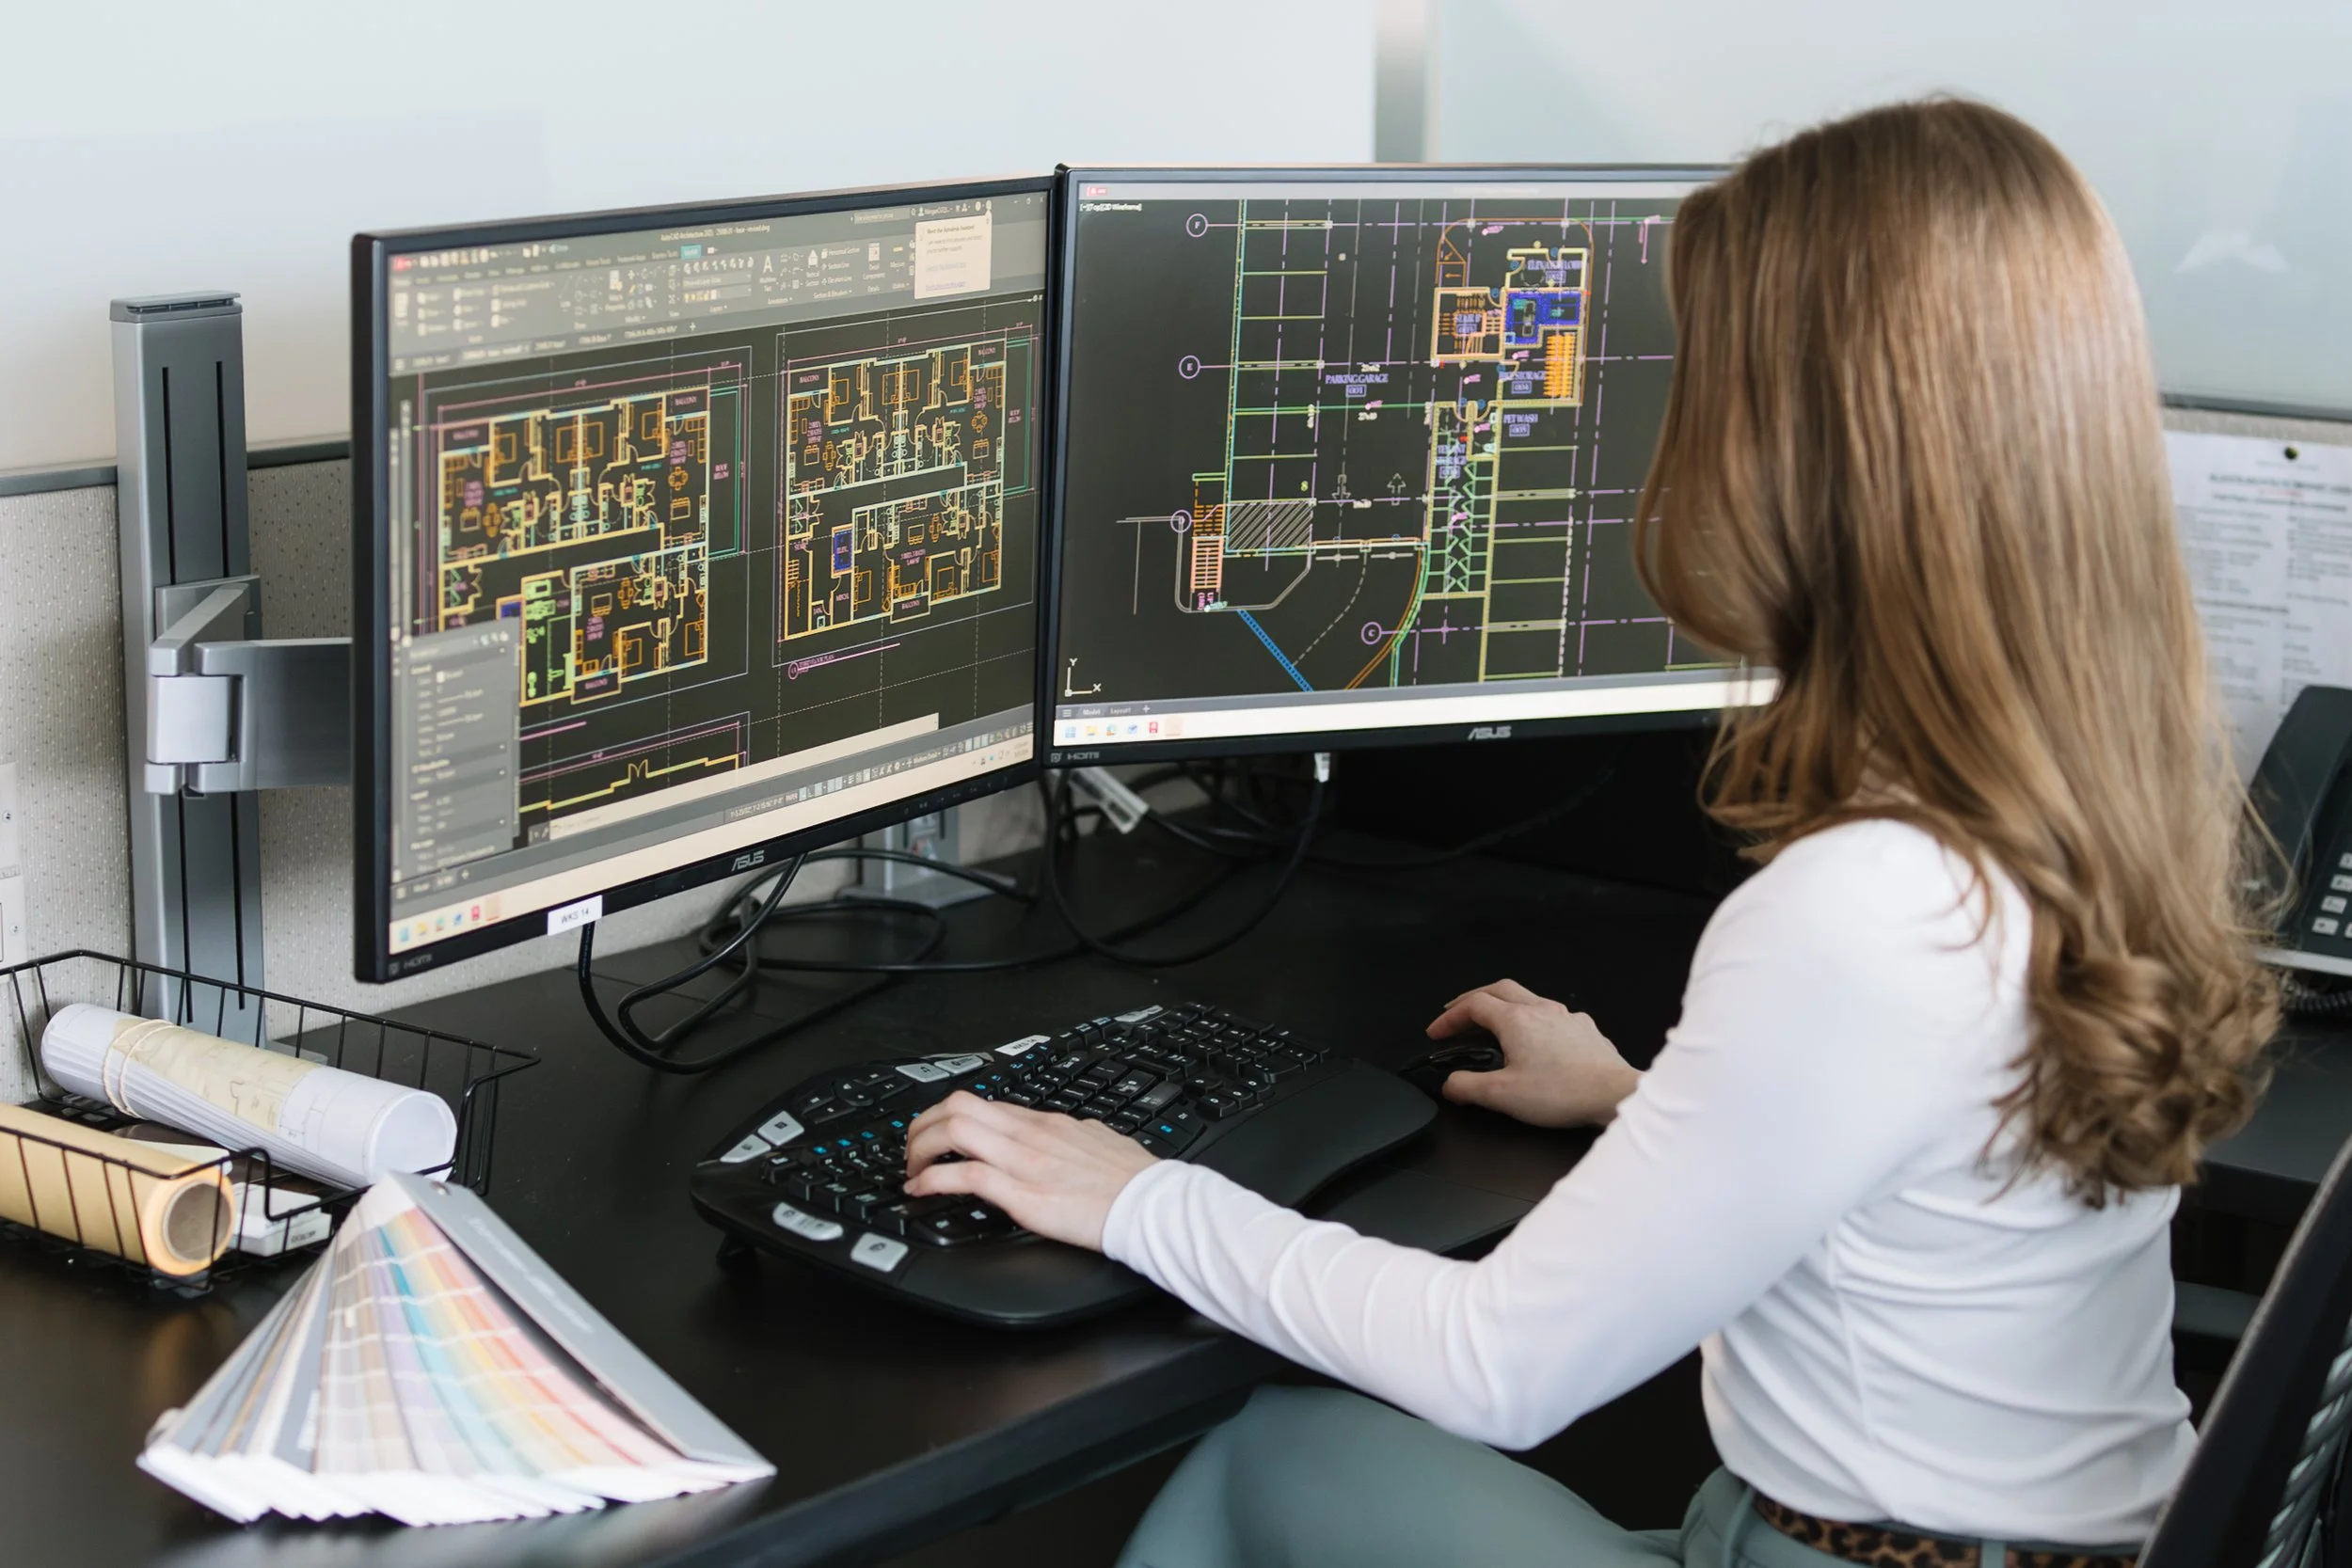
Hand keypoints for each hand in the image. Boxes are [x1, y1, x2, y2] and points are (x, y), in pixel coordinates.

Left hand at [903, 1092, 1158, 1250]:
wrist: (1152, 1203)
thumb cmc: (1133, 1180)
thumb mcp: (1096, 1141)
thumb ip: (1070, 1138)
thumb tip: (1064, 1136)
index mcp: (1047, 1123)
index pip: (983, 1104)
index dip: (947, 1117)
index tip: (935, 1135)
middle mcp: (1030, 1133)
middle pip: (958, 1106)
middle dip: (923, 1126)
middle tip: (913, 1151)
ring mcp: (1025, 1161)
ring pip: (954, 1130)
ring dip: (920, 1149)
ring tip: (911, 1170)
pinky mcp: (1024, 1194)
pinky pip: (965, 1176)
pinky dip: (933, 1181)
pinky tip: (920, 1191)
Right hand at [1425, 980, 1640, 1128]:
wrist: (1614, 1095)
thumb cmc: (1564, 1092)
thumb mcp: (1502, 1095)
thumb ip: (1467, 1087)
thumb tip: (1451, 1084)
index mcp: (1516, 1021)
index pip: (1472, 1005)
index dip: (1449, 1017)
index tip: (1438, 1032)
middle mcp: (1541, 1010)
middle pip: (1499, 989)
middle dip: (1473, 998)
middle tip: (1458, 1012)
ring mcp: (1566, 1017)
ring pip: (1528, 998)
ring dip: (1505, 1006)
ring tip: (1495, 1023)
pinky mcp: (1585, 1030)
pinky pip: (1553, 1015)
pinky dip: (1535, 1021)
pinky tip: (1539, 1040)